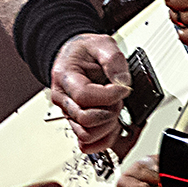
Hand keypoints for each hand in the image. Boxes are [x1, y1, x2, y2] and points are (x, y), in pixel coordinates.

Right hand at [50, 33, 131, 152]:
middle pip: (86, 119)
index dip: (110, 95)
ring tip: (114, 109)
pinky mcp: (77, 122)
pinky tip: (113, 126)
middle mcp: (64, 99)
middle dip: (110, 110)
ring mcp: (69, 113)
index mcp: (66, 77)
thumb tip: (122, 81)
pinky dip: (103, 139)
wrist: (73, 55)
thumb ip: (113, 60)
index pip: (85, 96)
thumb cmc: (83, 51)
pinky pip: (87, 142)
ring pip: (87, 135)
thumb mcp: (101, 43)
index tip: (123, 88)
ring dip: (108, 125)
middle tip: (119, 99)